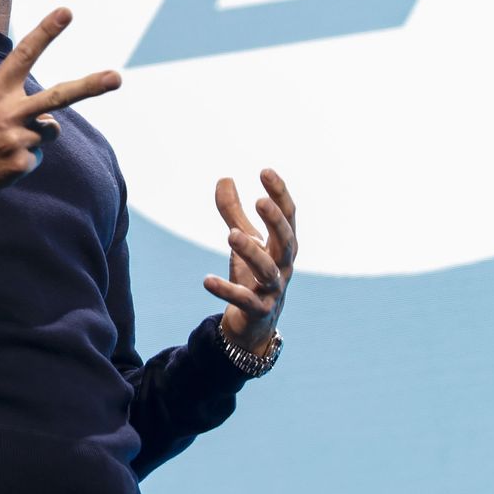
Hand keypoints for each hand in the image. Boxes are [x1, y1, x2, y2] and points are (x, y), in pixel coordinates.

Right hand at [0, 7, 121, 204]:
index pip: (25, 54)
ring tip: (0, 143)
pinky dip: (21, 160)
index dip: (47, 31)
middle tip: (117, 78)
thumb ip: (11, 102)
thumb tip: (50, 121)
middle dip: (90, 86)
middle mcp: (9, 112)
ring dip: (33, 136)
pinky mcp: (20, 163)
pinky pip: (35, 157)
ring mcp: (17, 139)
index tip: (67, 12)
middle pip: (59, 97)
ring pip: (48, 131)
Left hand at [203, 169, 296, 353]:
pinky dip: (225, 290)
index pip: (288, 216)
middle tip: (259, 201)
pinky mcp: (258, 310)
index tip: (265, 171)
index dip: (280, 194)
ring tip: (230, 234)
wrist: (255, 323)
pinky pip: (244, 300)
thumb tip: (224, 178)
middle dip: (275, 221)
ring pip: (267, 270)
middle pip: (286, 241)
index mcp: (283, 246)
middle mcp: (284, 266)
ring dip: (250, 251)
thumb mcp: (244, 240)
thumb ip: (234, 212)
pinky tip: (206, 280)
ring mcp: (273, 289)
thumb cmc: (253, 274)